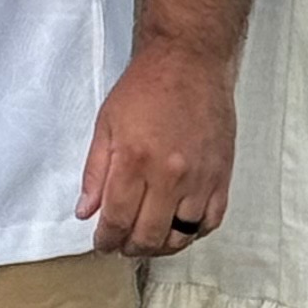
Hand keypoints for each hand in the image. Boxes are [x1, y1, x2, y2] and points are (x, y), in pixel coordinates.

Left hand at [76, 37, 234, 257]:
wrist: (189, 60)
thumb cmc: (146, 87)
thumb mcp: (107, 122)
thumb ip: (95, 171)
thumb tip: (86, 212)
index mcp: (134, 159)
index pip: (117, 220)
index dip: (106, 239)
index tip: (102, 243)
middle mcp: (169, 175)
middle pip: (148, 236)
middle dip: (129, 248)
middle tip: (122, 244)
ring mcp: (199, 178)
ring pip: (181, 236)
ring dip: (161, 245)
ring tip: (148, 238)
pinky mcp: (222, 176)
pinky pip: (210, 223)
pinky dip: (193, 233)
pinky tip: (179, 225)